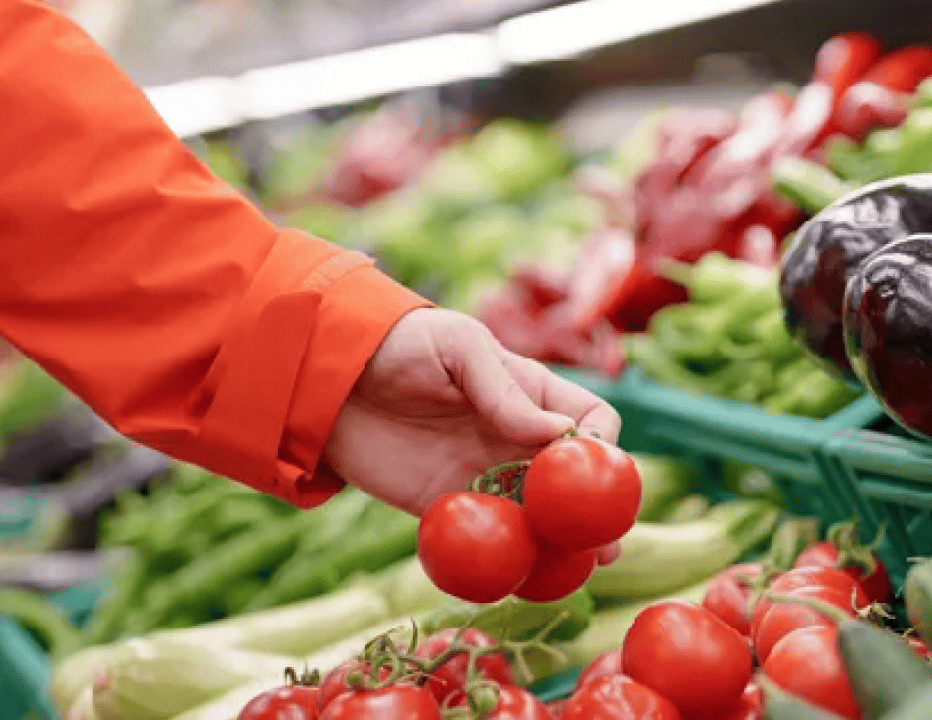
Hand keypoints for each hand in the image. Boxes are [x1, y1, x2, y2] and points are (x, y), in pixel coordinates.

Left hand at [323, 307, 623, 561]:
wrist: (327, 377)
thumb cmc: (402, 343)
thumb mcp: (458, 348)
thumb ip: (504, 391)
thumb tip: (558, 433)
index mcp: (532, 394)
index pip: (590, 421)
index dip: (602, 447)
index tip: (595, 473)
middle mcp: (517, 439)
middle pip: (572, 481)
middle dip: (594, 513)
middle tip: (604, 545)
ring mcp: (485, 474)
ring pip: (537, 517)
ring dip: (558, 546)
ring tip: (574, 572)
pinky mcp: (447, 503)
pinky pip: (487, 538)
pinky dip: (506, 559)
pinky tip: (521, 578)